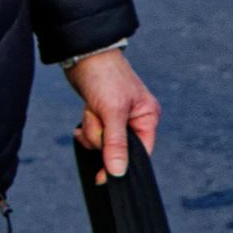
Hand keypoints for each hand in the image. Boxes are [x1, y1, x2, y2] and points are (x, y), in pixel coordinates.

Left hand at [64, 48, 159, 180]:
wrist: (84, 55)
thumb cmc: (105, 77)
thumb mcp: (112, 112)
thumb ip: (115, 143)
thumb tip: (119, 171)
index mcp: (148, 118)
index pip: (141, 152)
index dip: (122, 163)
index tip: (103, 177)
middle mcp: (135, 120)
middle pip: (116, 148)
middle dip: (100, 137)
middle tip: (96, 117)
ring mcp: (117, 119)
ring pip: (101, 142)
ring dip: (91, 129)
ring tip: (91, 109)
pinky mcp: (102, 116)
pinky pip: (93, 134)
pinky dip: (86, 127)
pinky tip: (86, 113)